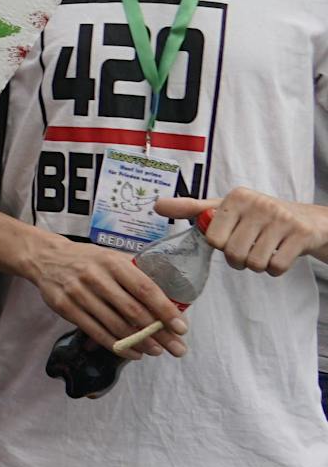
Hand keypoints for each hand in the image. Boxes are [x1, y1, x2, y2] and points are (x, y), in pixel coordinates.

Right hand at [24, 235, 185, 356]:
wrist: (46, 258)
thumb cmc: (87, 260)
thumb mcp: (111, 257)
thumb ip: (136, 272)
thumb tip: (170, 296)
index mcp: (112, 262)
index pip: (145, 288)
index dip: (165, 310)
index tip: (181, 328)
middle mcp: (95, 277)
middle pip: (133, 311)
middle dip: (158, 333)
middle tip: (176, 348)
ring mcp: (79, 293)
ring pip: (115, 325)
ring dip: (140, 342)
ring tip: (156, 351)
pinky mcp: (66, 308)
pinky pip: (96, 332)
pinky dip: (118, 346)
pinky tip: (132, 352)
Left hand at [159, 189, 327, 276]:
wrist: (309, 220)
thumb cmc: (259, 217)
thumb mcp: (226, 208)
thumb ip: (192, 209)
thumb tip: (157, 206)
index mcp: (236, 197)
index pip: (213, 238)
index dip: (221, 246)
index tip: (231, 238)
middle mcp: (258, 203)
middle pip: (233, 253)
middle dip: (239, 259)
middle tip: (249, 248)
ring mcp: (281, 218)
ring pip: (254, 263)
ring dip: (257, 265)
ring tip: (264, 250)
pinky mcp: (300, 234)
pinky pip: (276, 267)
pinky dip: (275, 269)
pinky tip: (279, 254)